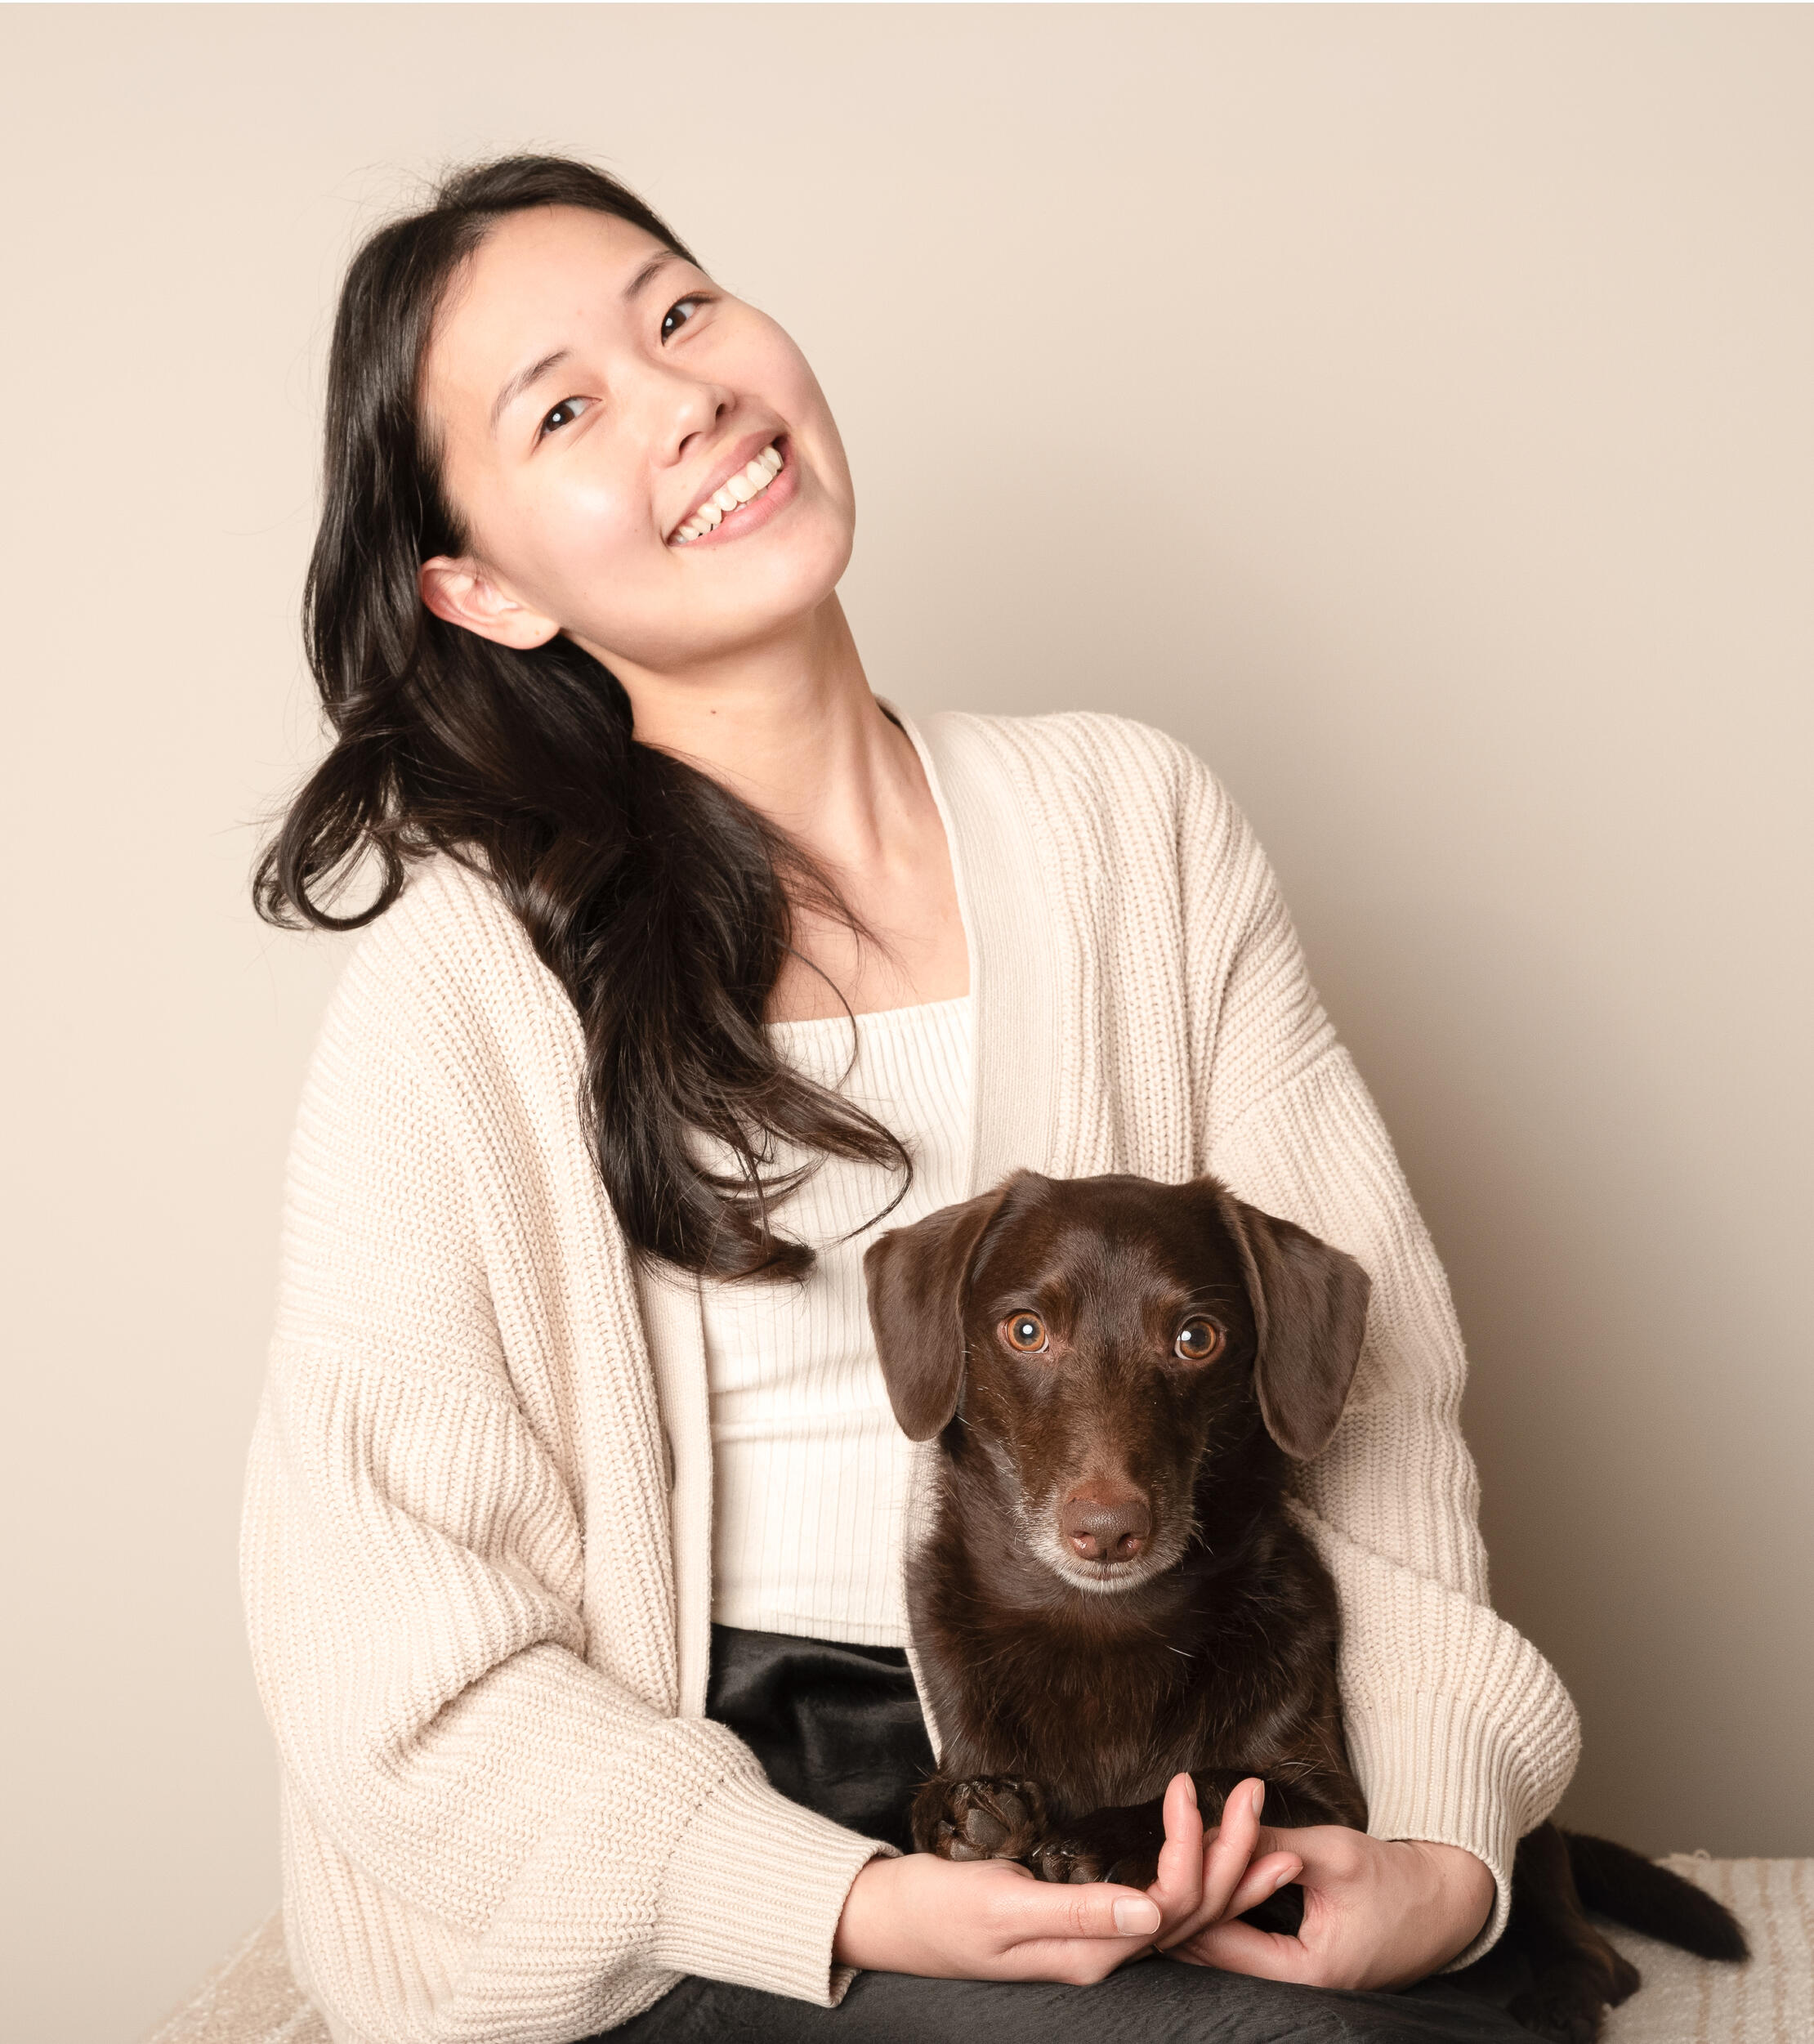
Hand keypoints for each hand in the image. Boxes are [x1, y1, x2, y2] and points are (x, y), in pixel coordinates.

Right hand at [832, 1774, 1301, 1983]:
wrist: (891, 1922)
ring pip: (1179, 1912)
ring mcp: (1093, 1944)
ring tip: (1264, 1829)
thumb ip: (1077, 1912)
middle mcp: (1102, 1955)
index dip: (1195, 1849)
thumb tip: (1149, 1912)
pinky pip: (1153, 1906)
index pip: (1171, 1904)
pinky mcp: (1081, 1925)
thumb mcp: (1001, 1905)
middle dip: (1232, 1854)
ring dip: (1224, 1867)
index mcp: (1089, 1952)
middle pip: (1190, 1911)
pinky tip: (1204, 1857)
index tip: (1192, 1785)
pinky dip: (1189, 1876)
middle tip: (1260, 1795)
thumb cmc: (937, 1910)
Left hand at [1164, 1823, 1495, 1990]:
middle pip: (1220, 1957)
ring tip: (1156, 1886)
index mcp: (1307, 1972)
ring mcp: (1300, 1983)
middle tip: (1140, 1881)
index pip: (1223, 1945)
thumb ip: (1272, 1844)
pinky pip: (1249, 1950)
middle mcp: (1299, 1988)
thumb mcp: (1333, 1852)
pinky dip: (1225, 1921)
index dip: (1186, 1906)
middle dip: (1182, 1917)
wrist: (1445, 1902)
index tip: (1150, 1875)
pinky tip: (1198, 1894)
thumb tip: (1213, 1828)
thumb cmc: (1395, 1878)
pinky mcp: (1301, 1969)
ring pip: (1231, 1955)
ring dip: (1200, 1917)